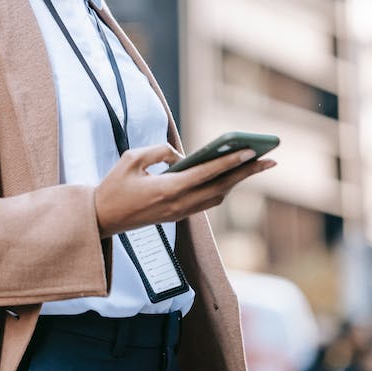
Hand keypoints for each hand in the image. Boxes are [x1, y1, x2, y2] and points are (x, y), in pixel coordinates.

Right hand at [93, 144, 275, 237]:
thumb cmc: (113, 186)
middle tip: (270, 160)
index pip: (206, 174)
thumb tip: (180, 156)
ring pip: (217, 197)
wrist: (101, 219)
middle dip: (247, 173)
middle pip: (221, 188)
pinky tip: (230, 177)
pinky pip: (206, 202)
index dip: (229, 162)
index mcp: (167, 189)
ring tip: (255, 166)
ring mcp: (179, 213)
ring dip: (237, 182)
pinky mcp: (177, 216)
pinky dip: (222, 188)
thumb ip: (158, 151)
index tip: (250, 152)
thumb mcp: (130, 159)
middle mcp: (178, 204)